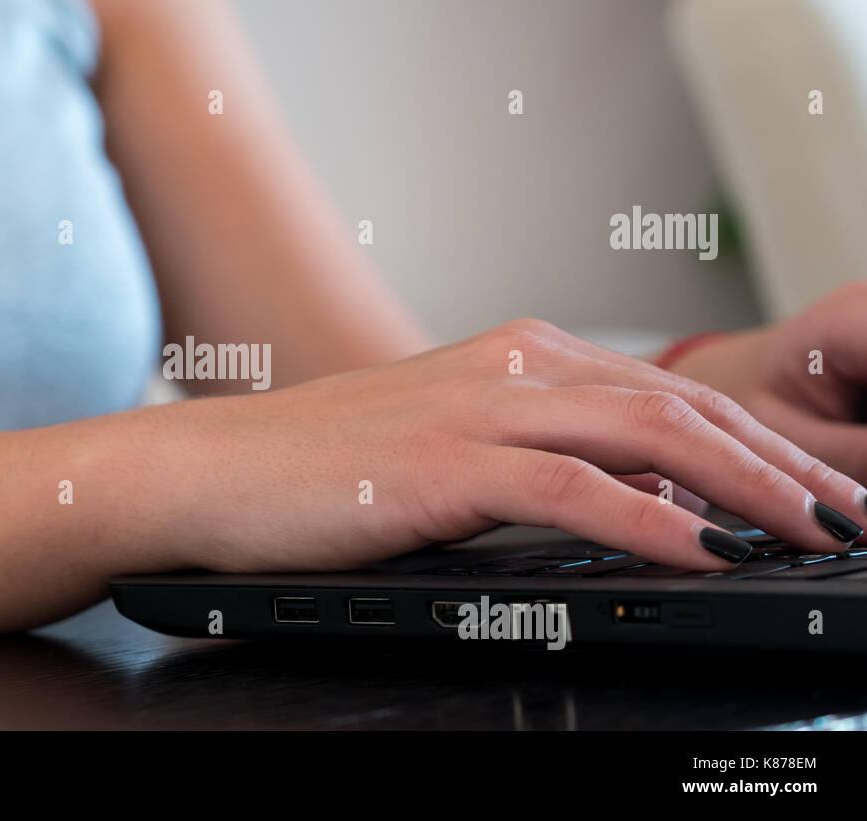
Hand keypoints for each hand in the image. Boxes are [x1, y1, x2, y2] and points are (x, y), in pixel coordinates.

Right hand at [175, 319, 865, 572]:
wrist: (209, 471)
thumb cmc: (319, 469)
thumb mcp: (450, 450)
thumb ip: (544, 462)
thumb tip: (644, 501)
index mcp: (517, 359)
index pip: (668, 394)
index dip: (760, 441)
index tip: (814, 489)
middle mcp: (510, 368)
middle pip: (682, 408)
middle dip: (780, 464)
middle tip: (846, 514)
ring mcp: (477, 410)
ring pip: (648, 437)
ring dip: (745, 488)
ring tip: (806, 533)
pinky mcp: (442, 463)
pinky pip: (573, 489)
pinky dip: (653, 522)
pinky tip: (702, 552)